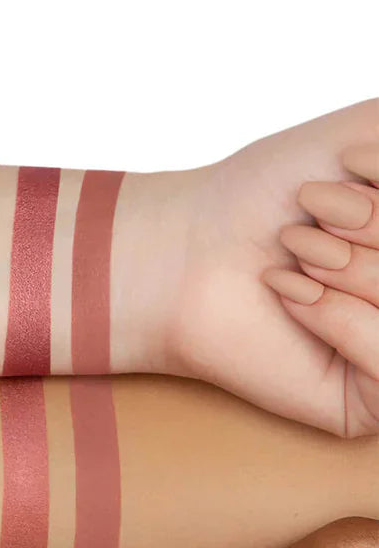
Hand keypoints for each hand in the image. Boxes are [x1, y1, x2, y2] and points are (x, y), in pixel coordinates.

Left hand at [160, 97, 378, 436]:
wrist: (187, 247)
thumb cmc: (274, 191)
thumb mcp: (378, 140)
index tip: (354, 173)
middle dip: (377, 231)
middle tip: (314, 216)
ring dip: (358, 268)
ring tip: (297, 252)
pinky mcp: (367, 407)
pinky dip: (339, 315)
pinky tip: (290, 292)